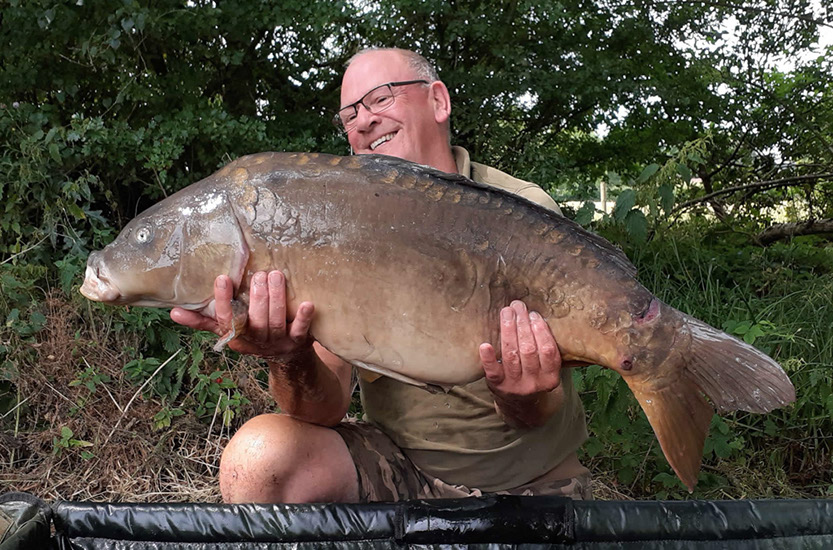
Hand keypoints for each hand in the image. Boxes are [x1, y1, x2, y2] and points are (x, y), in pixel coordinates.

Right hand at [170, 270, 313, 357]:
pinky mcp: (298, 341)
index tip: (223, 278)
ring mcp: (278, 342)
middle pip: (254, 320)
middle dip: (257, 297)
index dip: (224, 301)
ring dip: (277, 299)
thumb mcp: (227, 329)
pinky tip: (307, 303)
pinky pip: (300, 330)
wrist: (286, 357)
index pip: (226, 319)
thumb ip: (203, 320)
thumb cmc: (252, 333)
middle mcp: (256, 341)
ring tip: (277, 275)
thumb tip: (172, 312)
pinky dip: (303, 318)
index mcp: (236, 336)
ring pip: (275, 322)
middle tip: (259, 274)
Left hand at [479, 300, 561, 401]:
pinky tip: (484, 345)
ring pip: (511, 355)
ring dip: (508, 330)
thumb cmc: (534, 377)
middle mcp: (534, 383)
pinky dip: (488, 358)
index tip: (534, 314)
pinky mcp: (498, 386)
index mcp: (551, 378)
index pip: (548, 351)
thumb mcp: (547, 370)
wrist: (520, 406)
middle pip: (528, 350)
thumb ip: (545, 349)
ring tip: (506, 313)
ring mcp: (515, 386)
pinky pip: (493, 371)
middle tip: (517, 306)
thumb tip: (536, 315)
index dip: (541, 330)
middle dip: (523, 324)